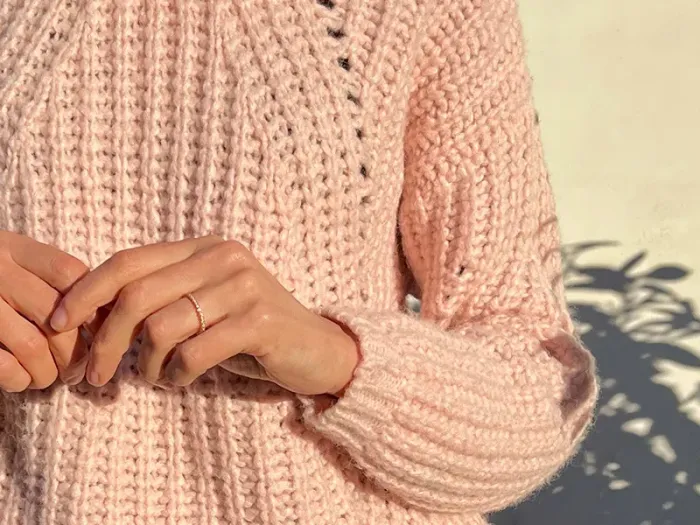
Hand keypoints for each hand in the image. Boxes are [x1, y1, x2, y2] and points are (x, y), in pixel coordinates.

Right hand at [0, 231, 89, 391]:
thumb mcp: (10, 260)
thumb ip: (46, 276)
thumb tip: (103, 316)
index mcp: (12, 247)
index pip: (72, 274)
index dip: (93, 306)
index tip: (101, 329)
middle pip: (59, 314)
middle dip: (76, 350)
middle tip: (79, 368)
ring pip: (33, 344)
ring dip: (50, 371)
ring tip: (51, 378)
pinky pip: (2, 366)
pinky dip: (19, 380)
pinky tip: (22, 381)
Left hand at [50, 236, 359, 394]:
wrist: (319, 349)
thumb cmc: (251, 331)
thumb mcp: (203, 306)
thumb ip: (160, 300)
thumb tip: (90, 318)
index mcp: (204, 248)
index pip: (128, 261)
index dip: (85, 292)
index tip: (59, 323)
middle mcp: (223, 257)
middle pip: (136, 295)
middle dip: (104, 342)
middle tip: (95, 378)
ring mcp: (244, 286)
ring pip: (161, 327)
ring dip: (147, 365)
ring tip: (157, 379)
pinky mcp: (260, 320)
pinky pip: (194, 352)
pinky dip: (178, 375)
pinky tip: (185, 380)